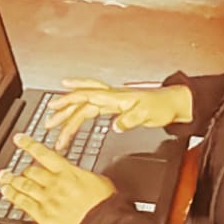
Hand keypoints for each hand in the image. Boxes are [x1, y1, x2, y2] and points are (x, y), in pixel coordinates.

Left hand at [0, 136, 115, 223]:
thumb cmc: (105, 206)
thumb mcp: (99, 181)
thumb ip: (82, 176)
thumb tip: (79, 175)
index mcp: (68, 172)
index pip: (43, 153)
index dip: (28, 145)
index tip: (19, 139)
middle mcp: (54, 183)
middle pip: (30, 171)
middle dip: (20, 170)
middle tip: (11, 168)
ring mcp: (47, 199)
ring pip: (23, 185)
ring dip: (11, 180)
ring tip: (3, 177)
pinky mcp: (43, 215)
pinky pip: (22, 203)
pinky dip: (12, 196)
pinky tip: (5, 192)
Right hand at [44, 78, 192, 151]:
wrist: (174, 103)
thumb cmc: (162, 105)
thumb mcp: (148, 114)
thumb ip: (131, 119)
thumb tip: (115, 124)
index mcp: (116, 97)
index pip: (87, 95)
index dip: (70, 100)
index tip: (55, 106)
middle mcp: (111, 98)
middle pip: (81, 101)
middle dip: (63, 110)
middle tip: (49, 122)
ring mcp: (112, 102)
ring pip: (84, 107)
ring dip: (69, 116)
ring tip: (55, 127)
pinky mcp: (116, 108)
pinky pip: (92, 110)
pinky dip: (80, 115)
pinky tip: (74, 121)